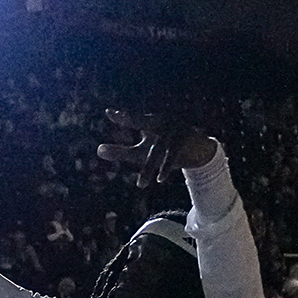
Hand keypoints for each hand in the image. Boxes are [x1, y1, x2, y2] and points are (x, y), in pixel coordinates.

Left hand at [96, 110, 218, 187]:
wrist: (199, 151)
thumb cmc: (164, 150)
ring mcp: (176, 131)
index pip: (135, 119)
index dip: (123, 117)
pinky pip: (173, 157)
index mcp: (152, 122)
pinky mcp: (186, 142)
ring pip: (158, 150)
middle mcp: (163, 122)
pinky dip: (166, 168)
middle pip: (146, 123)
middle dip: (133, 120)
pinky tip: (159, 179)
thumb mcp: (142, 152)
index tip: (109, 113)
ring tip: (140, 184)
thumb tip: (98, 150)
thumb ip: (121, 151)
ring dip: (149, 168)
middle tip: (119, 118)